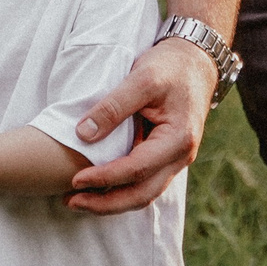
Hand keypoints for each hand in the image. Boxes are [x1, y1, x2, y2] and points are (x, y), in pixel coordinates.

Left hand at [66, 36, 213, 214]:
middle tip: (70, 201)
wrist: (196, 61)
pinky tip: (97, 188)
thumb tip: (83, 135)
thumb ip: (113, 106)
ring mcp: (175, 160)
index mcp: (178, 139)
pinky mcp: (166, 157)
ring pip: (144, 194)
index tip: (75, 180)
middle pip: (142, 194)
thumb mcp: (141, 78)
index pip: (137, 168)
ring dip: (111, 202)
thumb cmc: (170, 67)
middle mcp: (181, 156)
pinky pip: (144, 183)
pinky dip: (120, 190)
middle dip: (105, 204)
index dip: (104, 178)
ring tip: (77, 200)